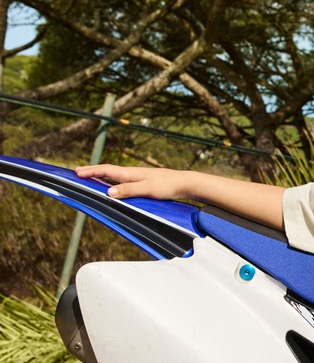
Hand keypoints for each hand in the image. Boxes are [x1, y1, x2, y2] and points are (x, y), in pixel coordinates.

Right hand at [75, 164, 191, 200]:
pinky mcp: (145, 183)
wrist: (186, 183)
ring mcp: (139, 177)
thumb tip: (108, 192)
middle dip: (93, 171)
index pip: (107, 170)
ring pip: (115, 175)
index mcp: (131, 173)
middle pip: (109, 171)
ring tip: (91, 177)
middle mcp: (133, 173)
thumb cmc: (167, 186)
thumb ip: (128, 190)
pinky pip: (123, 180)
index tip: (77, 172)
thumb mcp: (147, 189)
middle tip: (78, 171)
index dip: (91, 171)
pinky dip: (113, 181)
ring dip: (101, 176)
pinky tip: (114, 185)